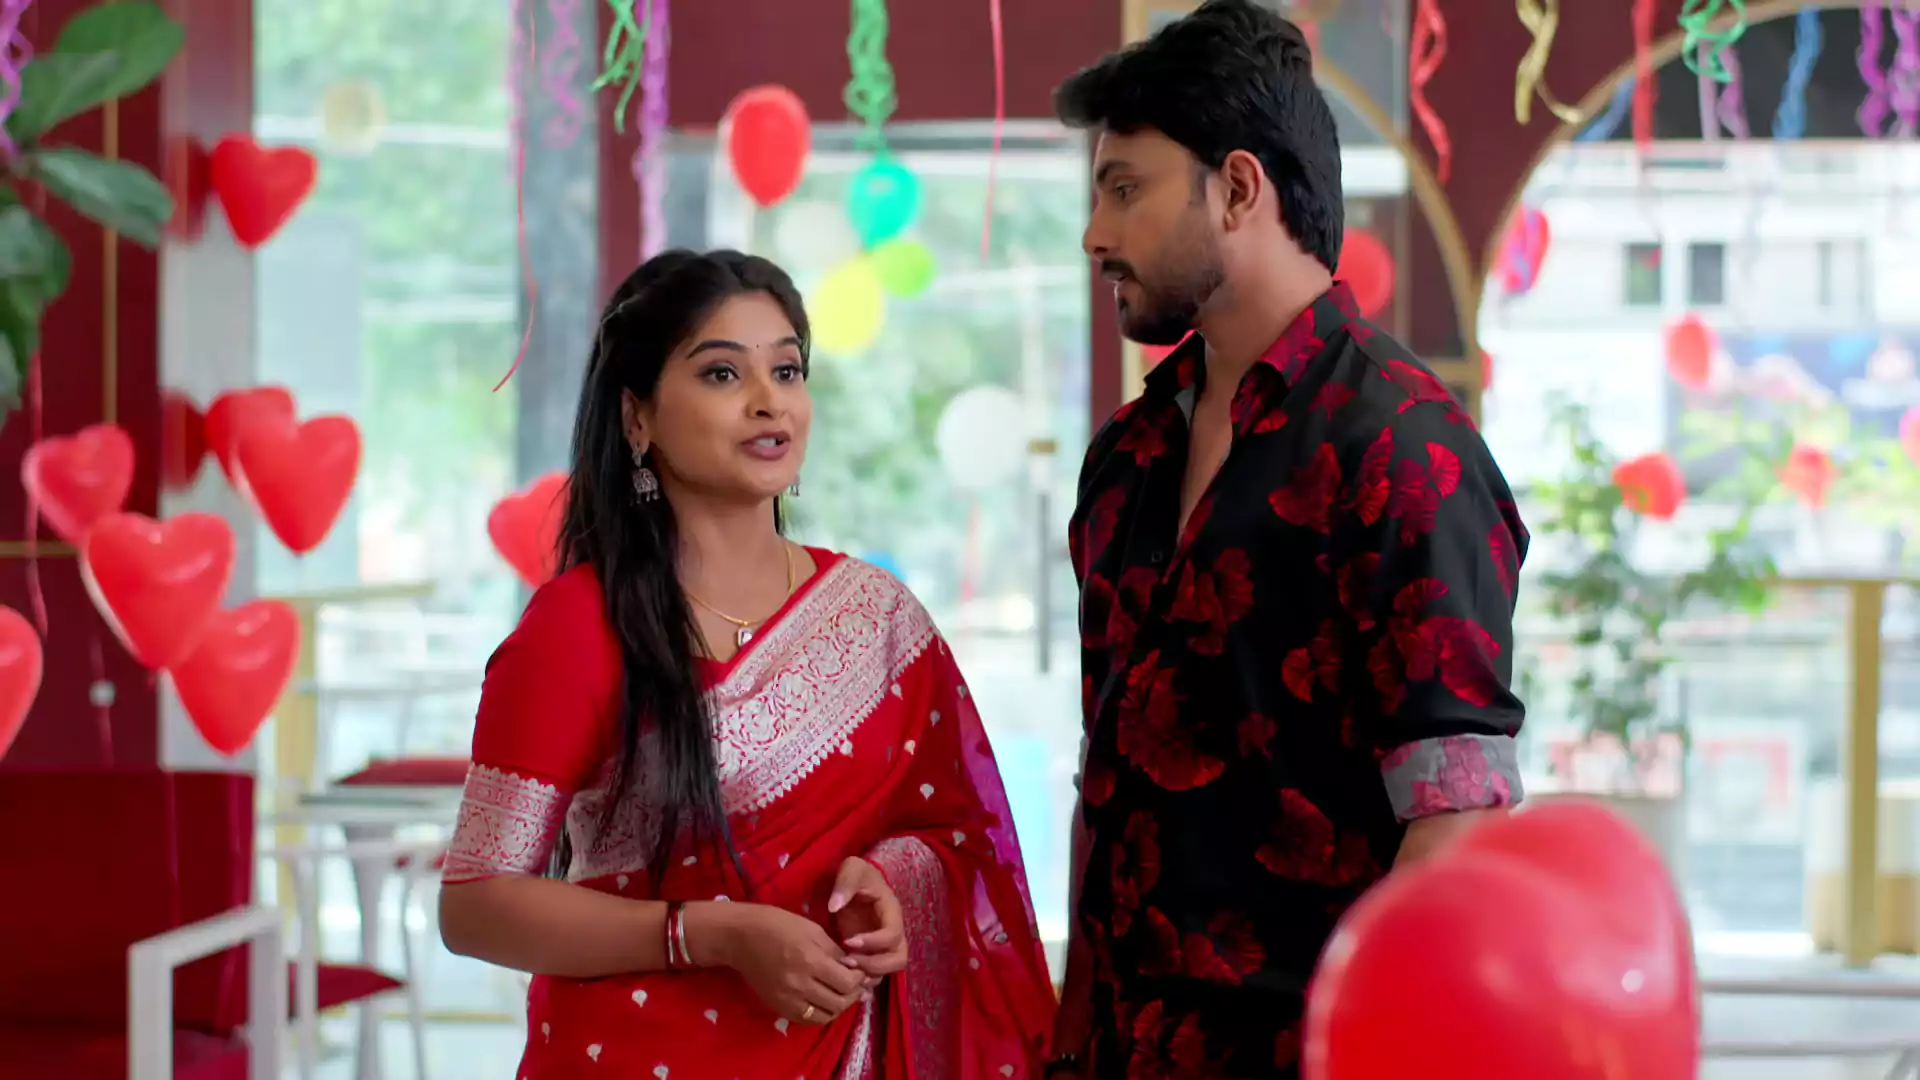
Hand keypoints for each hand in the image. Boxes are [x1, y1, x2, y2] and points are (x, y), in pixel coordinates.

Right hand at [699, 902, 865, 1024]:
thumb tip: (853, 967)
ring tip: (840, 994)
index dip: (859, 979)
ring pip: (824, 1016)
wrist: (740, 937)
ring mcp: (787, 1000)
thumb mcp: (812, 930)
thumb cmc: (778, 925)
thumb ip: (834, 952)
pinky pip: (806, 1019)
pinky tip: (822, 1001)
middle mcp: (800, 985)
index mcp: (810, 961)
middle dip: (852, 995)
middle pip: (839, 1003)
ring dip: (838, 1007)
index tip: (859, 971)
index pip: (847, 983)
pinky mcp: (778, 1007)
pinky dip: (819, 1013)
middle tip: (854, 985)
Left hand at [828, 856, 908, 979]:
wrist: (856, 882)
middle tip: (847, 962)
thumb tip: (834, 906)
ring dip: (868, 974)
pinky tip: (842, 974)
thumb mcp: (852, 868)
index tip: (847, 941)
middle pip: (898, 959)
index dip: (873, 942)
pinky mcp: (873, 954)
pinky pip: (875, 974)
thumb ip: (845, 883)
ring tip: (843, 969)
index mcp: (892, 912)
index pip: (892, 935)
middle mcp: (894, 932)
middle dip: (874, 965)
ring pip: (888, 971)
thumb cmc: (857, 874)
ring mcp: (884, 946)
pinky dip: (862, 979)